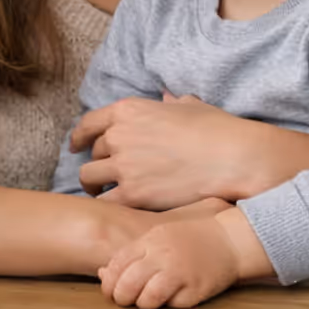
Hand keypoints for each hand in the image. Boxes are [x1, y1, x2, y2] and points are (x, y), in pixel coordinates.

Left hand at [71, 93, 274, 209]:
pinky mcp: (133, 193)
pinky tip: (116, 210)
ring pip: (88, 178)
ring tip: (103, 194)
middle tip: (108, 175)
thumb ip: (171, 103)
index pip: (90, 122)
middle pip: (94, 152)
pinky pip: (105, 203)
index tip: (76, 146)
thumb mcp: (191, 106)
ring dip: (94, 186)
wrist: (232, 158)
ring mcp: (124, 165)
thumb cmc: (217, 130)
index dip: (80, 136)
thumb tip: (167, 98)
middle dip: (100, 163)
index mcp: (129, 110)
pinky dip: (106, 207)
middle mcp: (120, 135)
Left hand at [98, 205, 266, 308]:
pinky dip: (169, 305)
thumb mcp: (158, 235)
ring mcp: (180, 274)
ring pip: (146, 300)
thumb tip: (102, 273)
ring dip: (143, 304)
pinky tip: (174, 295)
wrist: (230, 239)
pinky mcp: (195, 290)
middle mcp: (162, 256)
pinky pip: (172, 306)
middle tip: (125, 299)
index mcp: (150, 241)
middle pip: (127, 285)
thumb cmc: (192, 238)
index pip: (117, 265)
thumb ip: (132, 253)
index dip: (109, 282)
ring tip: (147, 300)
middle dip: (121, 297)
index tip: (110, 289)